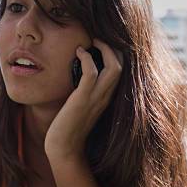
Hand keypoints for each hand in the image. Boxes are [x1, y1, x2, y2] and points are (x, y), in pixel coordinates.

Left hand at [45, 38, 123, 159]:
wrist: (63, 148)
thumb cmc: (68, 128)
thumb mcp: (81, 106)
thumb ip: (85, 91)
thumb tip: (78, 75)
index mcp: (107, 97)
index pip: (122, 70)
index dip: (116, 53)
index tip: (102, 43)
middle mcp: (105, 96)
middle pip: (123, 65)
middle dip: (113, 46)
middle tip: (97, 38)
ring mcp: (95, 98)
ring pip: (113, 67)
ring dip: (104, 49)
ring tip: (91, 41)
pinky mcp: (82, 100)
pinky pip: (91, 73)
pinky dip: (87, 58)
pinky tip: (78, 52)